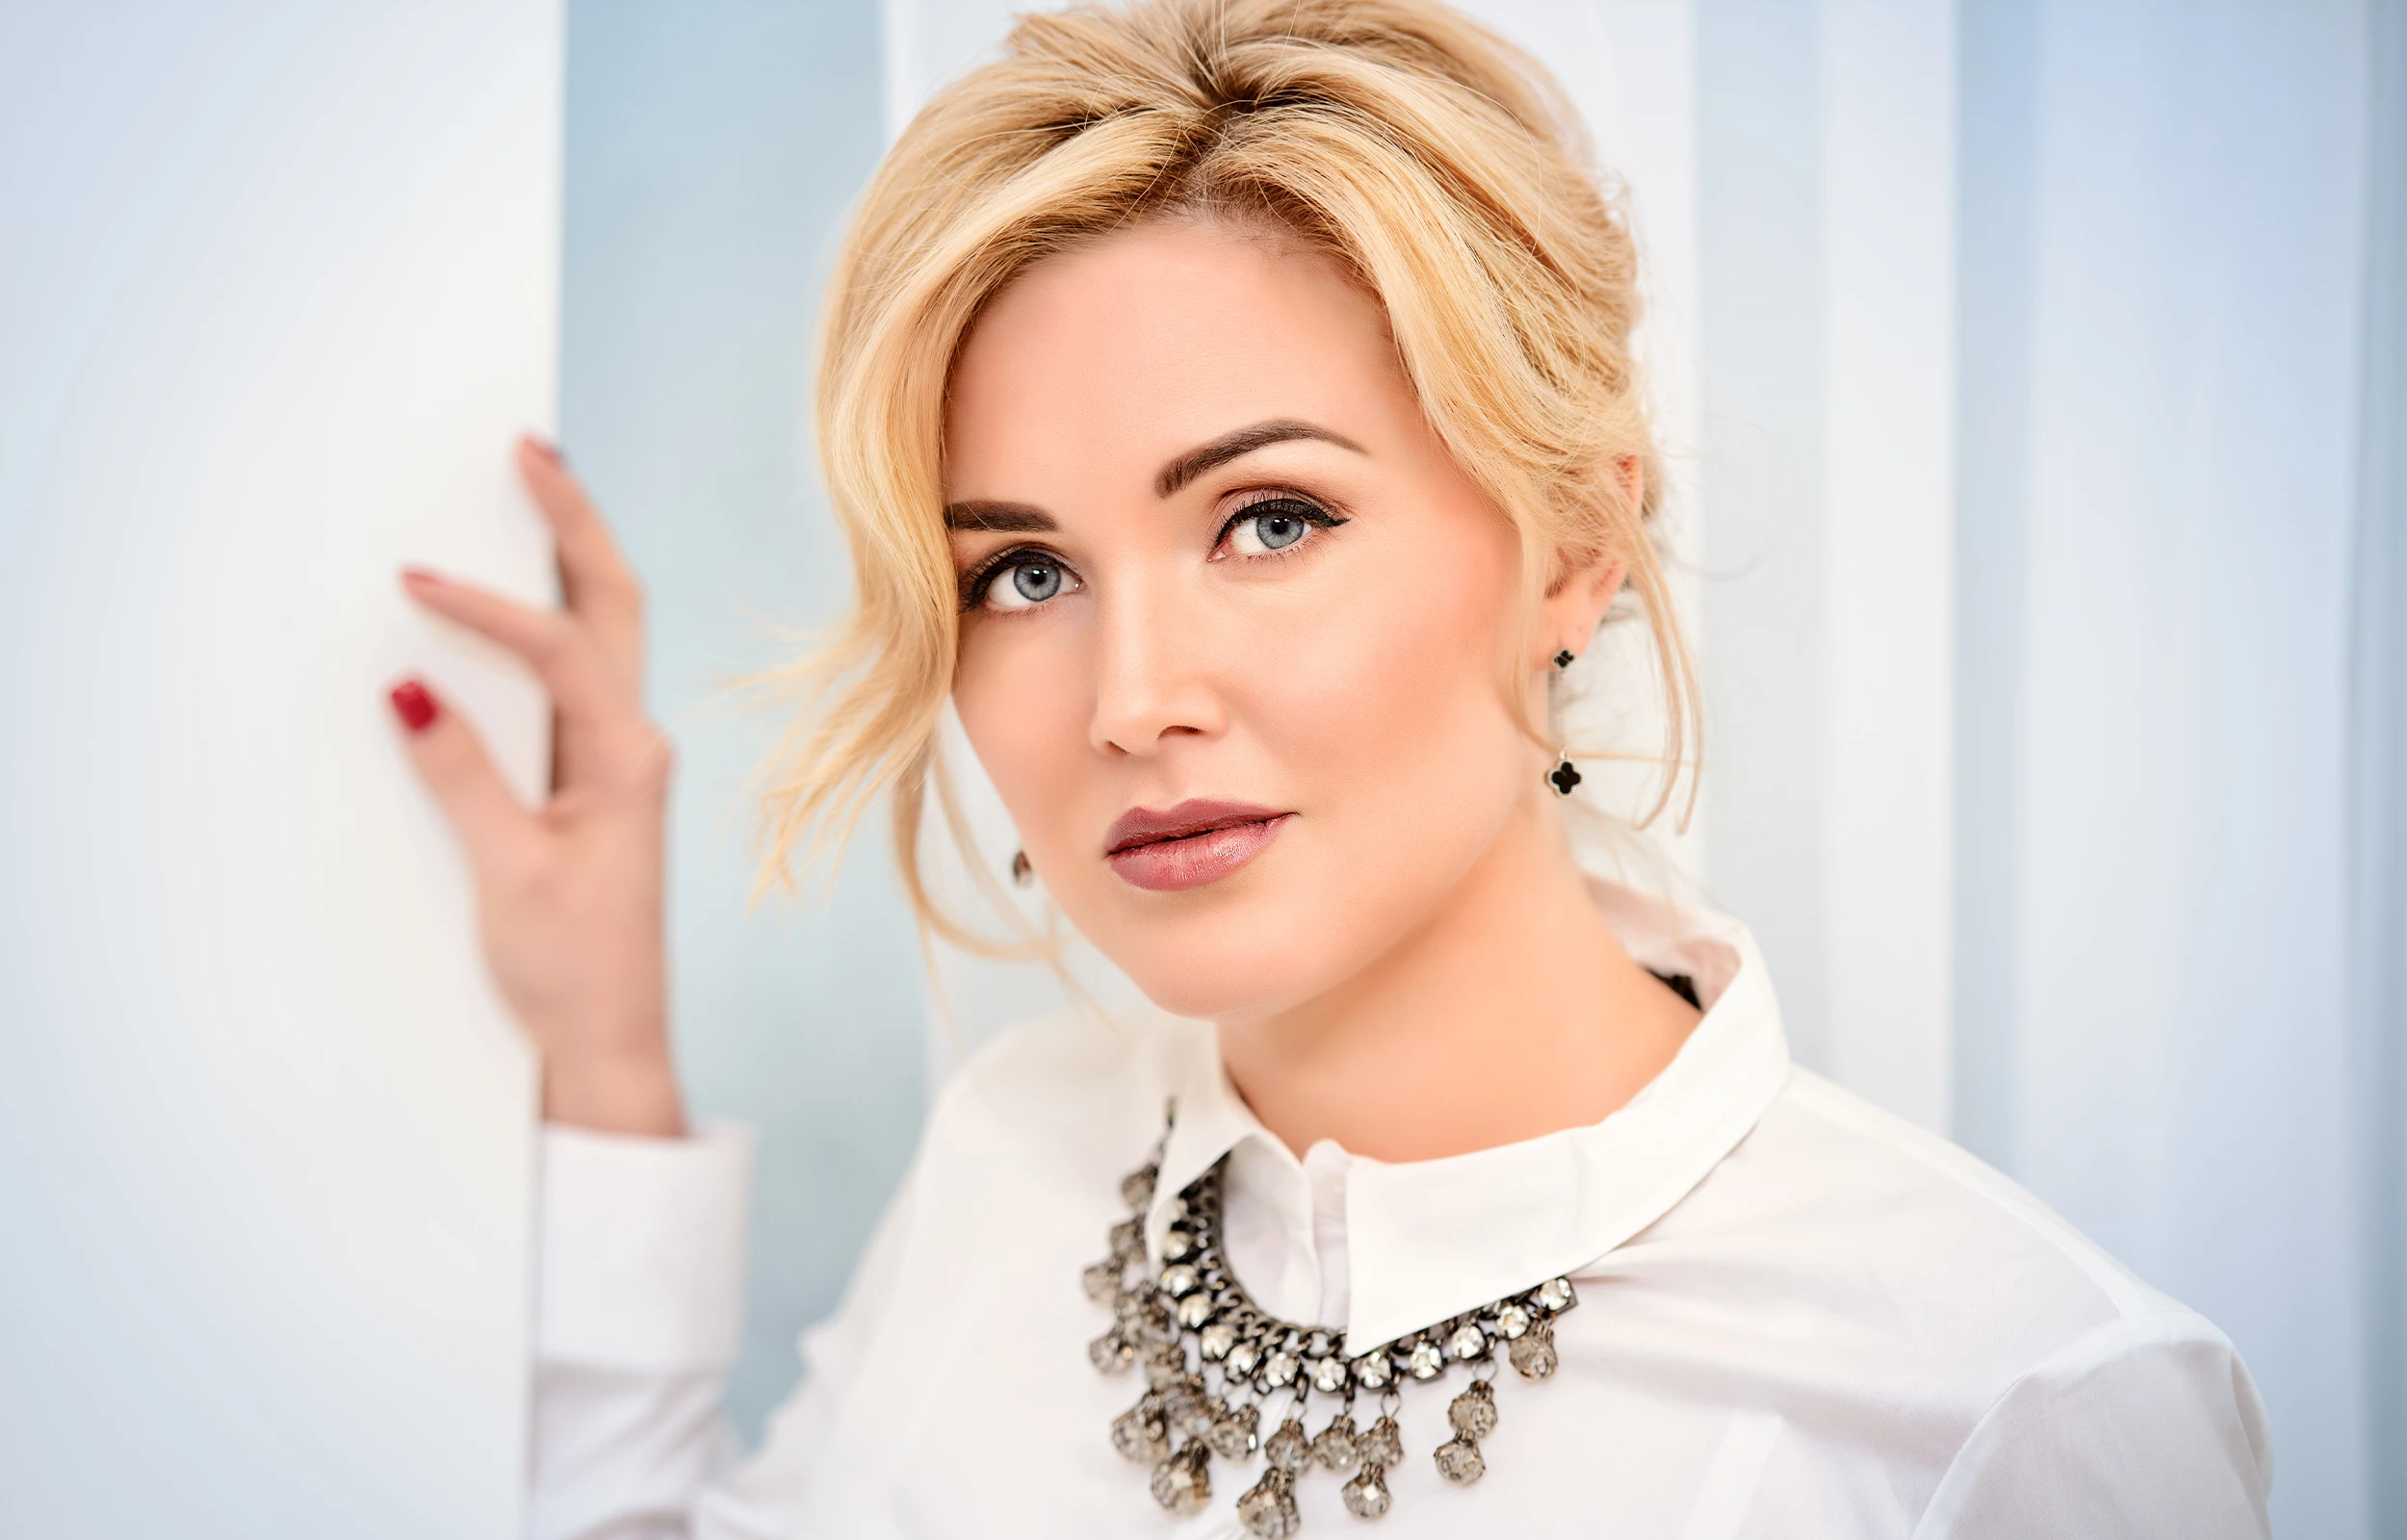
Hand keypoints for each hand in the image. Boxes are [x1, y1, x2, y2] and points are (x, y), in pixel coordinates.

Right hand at [390, 436, 682, 1137]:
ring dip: (570, 560)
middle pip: (611, 605)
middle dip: (573, 523)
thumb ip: (461, 779)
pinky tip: (514, 605)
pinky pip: (574, 681)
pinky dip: (548, 625)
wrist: (610, 1048)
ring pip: (602, 634)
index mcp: (627, 761)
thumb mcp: (506, 875)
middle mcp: (634, 747)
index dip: (486, 609)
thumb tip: (409, 691)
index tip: (413, 582)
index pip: (557, 649)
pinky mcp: (595, 783)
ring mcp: (619, 762)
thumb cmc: (574, 972)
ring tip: (532, 491)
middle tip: (531, 449)